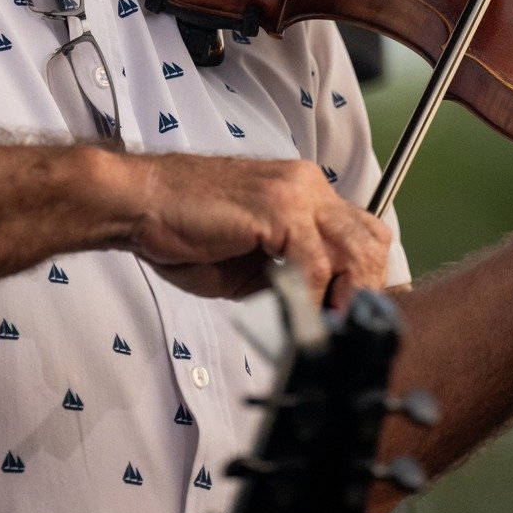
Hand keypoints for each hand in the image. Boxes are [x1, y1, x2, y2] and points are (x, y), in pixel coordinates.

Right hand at [115, 152, 393, 309]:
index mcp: (304, 192)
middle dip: (365, 291)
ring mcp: (297, 193)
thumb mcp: (251, 261)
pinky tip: (296, 311)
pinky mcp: (278, 209)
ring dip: (345, 297)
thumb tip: (320, 308)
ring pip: (355, 251)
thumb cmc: (184, 230)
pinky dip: (311, 295)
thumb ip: (290, 275)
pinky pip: (316, 262)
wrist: (140, 202)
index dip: (364, 278)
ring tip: (327, 326)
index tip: (350, 316)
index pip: (362, 232)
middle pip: (372, 241)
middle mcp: (309, 185)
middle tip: (345, 327)